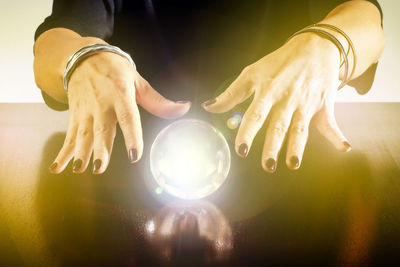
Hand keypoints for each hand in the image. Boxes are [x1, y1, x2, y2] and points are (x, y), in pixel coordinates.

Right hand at [49, 52, 190, 173]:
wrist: (81, 57)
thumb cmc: (114, 69)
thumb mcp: (137, 80)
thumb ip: (158, 101)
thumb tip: (183, 108)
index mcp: (120, 94)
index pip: (128, 117)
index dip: (131, 136)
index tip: (134, 155)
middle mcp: (101, 104)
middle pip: (102, 130)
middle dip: (100, 150)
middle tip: (100, 168)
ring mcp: (86, 111)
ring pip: (83, 134)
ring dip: (81, 153)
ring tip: (80, 169)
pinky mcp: (74, 115)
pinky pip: (69, 135)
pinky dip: (63, 152)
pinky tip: (59, 168)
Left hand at [202, 33, 350, 172]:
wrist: (314, 46)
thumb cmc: (279, 62)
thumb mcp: (252, 73)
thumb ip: (231, 93)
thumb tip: (209, 108)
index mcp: (268, 91)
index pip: (255, 115)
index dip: (247, 132)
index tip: (241, 150)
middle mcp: (287, 99)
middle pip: (278, 126)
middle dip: (272, 146)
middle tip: (267, 166)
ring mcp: (307, 103)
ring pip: (301, 129)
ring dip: (298, 147)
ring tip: (293, 164)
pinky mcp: (324, 104)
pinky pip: (331, 122)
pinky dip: (338, 135)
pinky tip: (344, 148)